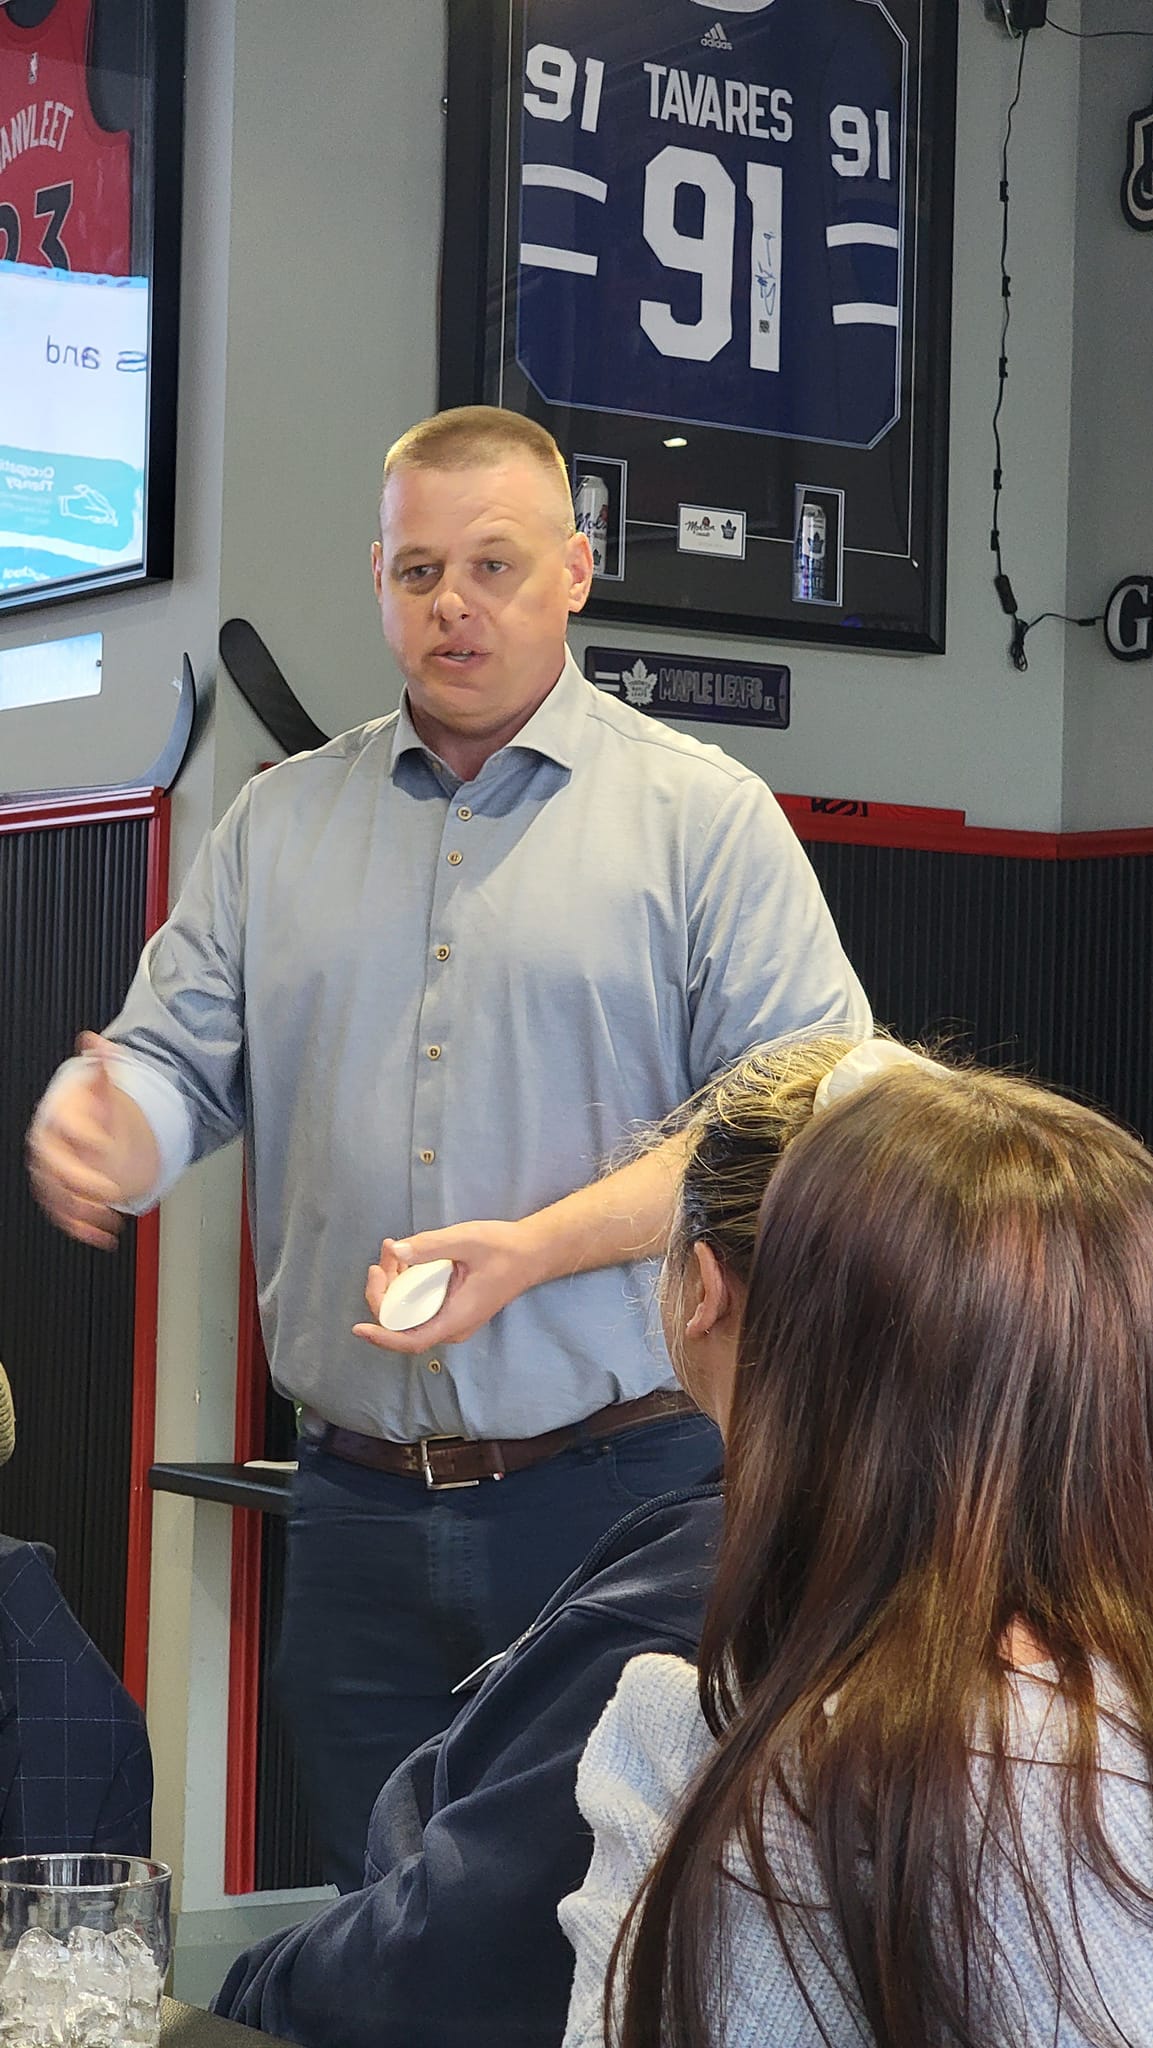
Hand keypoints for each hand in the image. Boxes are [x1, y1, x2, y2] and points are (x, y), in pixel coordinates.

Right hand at [26, 1032, 159, 1251]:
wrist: (88, 1130)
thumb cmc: (91, 1110)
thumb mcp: (102, 1088)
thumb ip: (104, 1066)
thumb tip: (97, 1040)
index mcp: (57, 1122)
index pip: (67, 1130)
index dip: (86, 1138)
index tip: (107, 1145)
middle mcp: (51, 1151)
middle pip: (58, 1169)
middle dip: (82, 1181)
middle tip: (107, 1188)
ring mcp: (55, 1176)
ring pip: (59, 1196)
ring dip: (82, 1210)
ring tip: (106, 1216)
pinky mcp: (62, 1197)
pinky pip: (66, 1215)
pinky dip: (83, 1229)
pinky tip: (103, 1233)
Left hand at [353, 1219, 546, 1352]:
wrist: (533, 1253)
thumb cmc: (504, 1249)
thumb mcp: (466, 1241)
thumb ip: (429, 1246)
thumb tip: (395, 1250)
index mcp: (456, 1318)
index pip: (412, 1340)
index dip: (383, 1338)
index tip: (359, 1329)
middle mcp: (452, 1325)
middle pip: (405, 1323)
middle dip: (385, 1293)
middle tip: (384, 1258)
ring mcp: (452, 1319)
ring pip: (411, 1312)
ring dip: (394, 1285)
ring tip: (392, 1250)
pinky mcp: (452, 1308)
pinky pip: (421, 1304)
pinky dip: (407, 1284)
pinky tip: (405, 1258)